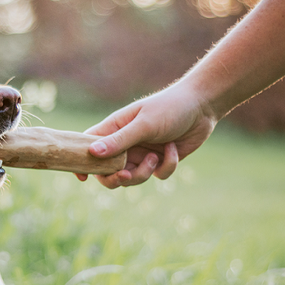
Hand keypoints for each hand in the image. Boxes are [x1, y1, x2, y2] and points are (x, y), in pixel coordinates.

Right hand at [76, 82, 216, 187]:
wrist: (203, 106)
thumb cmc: (170, 107)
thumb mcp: (144, 124)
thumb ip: (119, 140)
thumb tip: (93, 153)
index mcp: (114, 129)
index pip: (87, 146)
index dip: (81, 163)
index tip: (81, 177)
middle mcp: (125, 144)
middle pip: (107, 171)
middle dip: (114, 178)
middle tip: (125, 176)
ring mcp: (142, 154)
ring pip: (132, 178)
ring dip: (144, 172)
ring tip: (156, 157)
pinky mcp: (160, 161)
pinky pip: (157, 175)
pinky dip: (166, 166)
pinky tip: (173, 150)